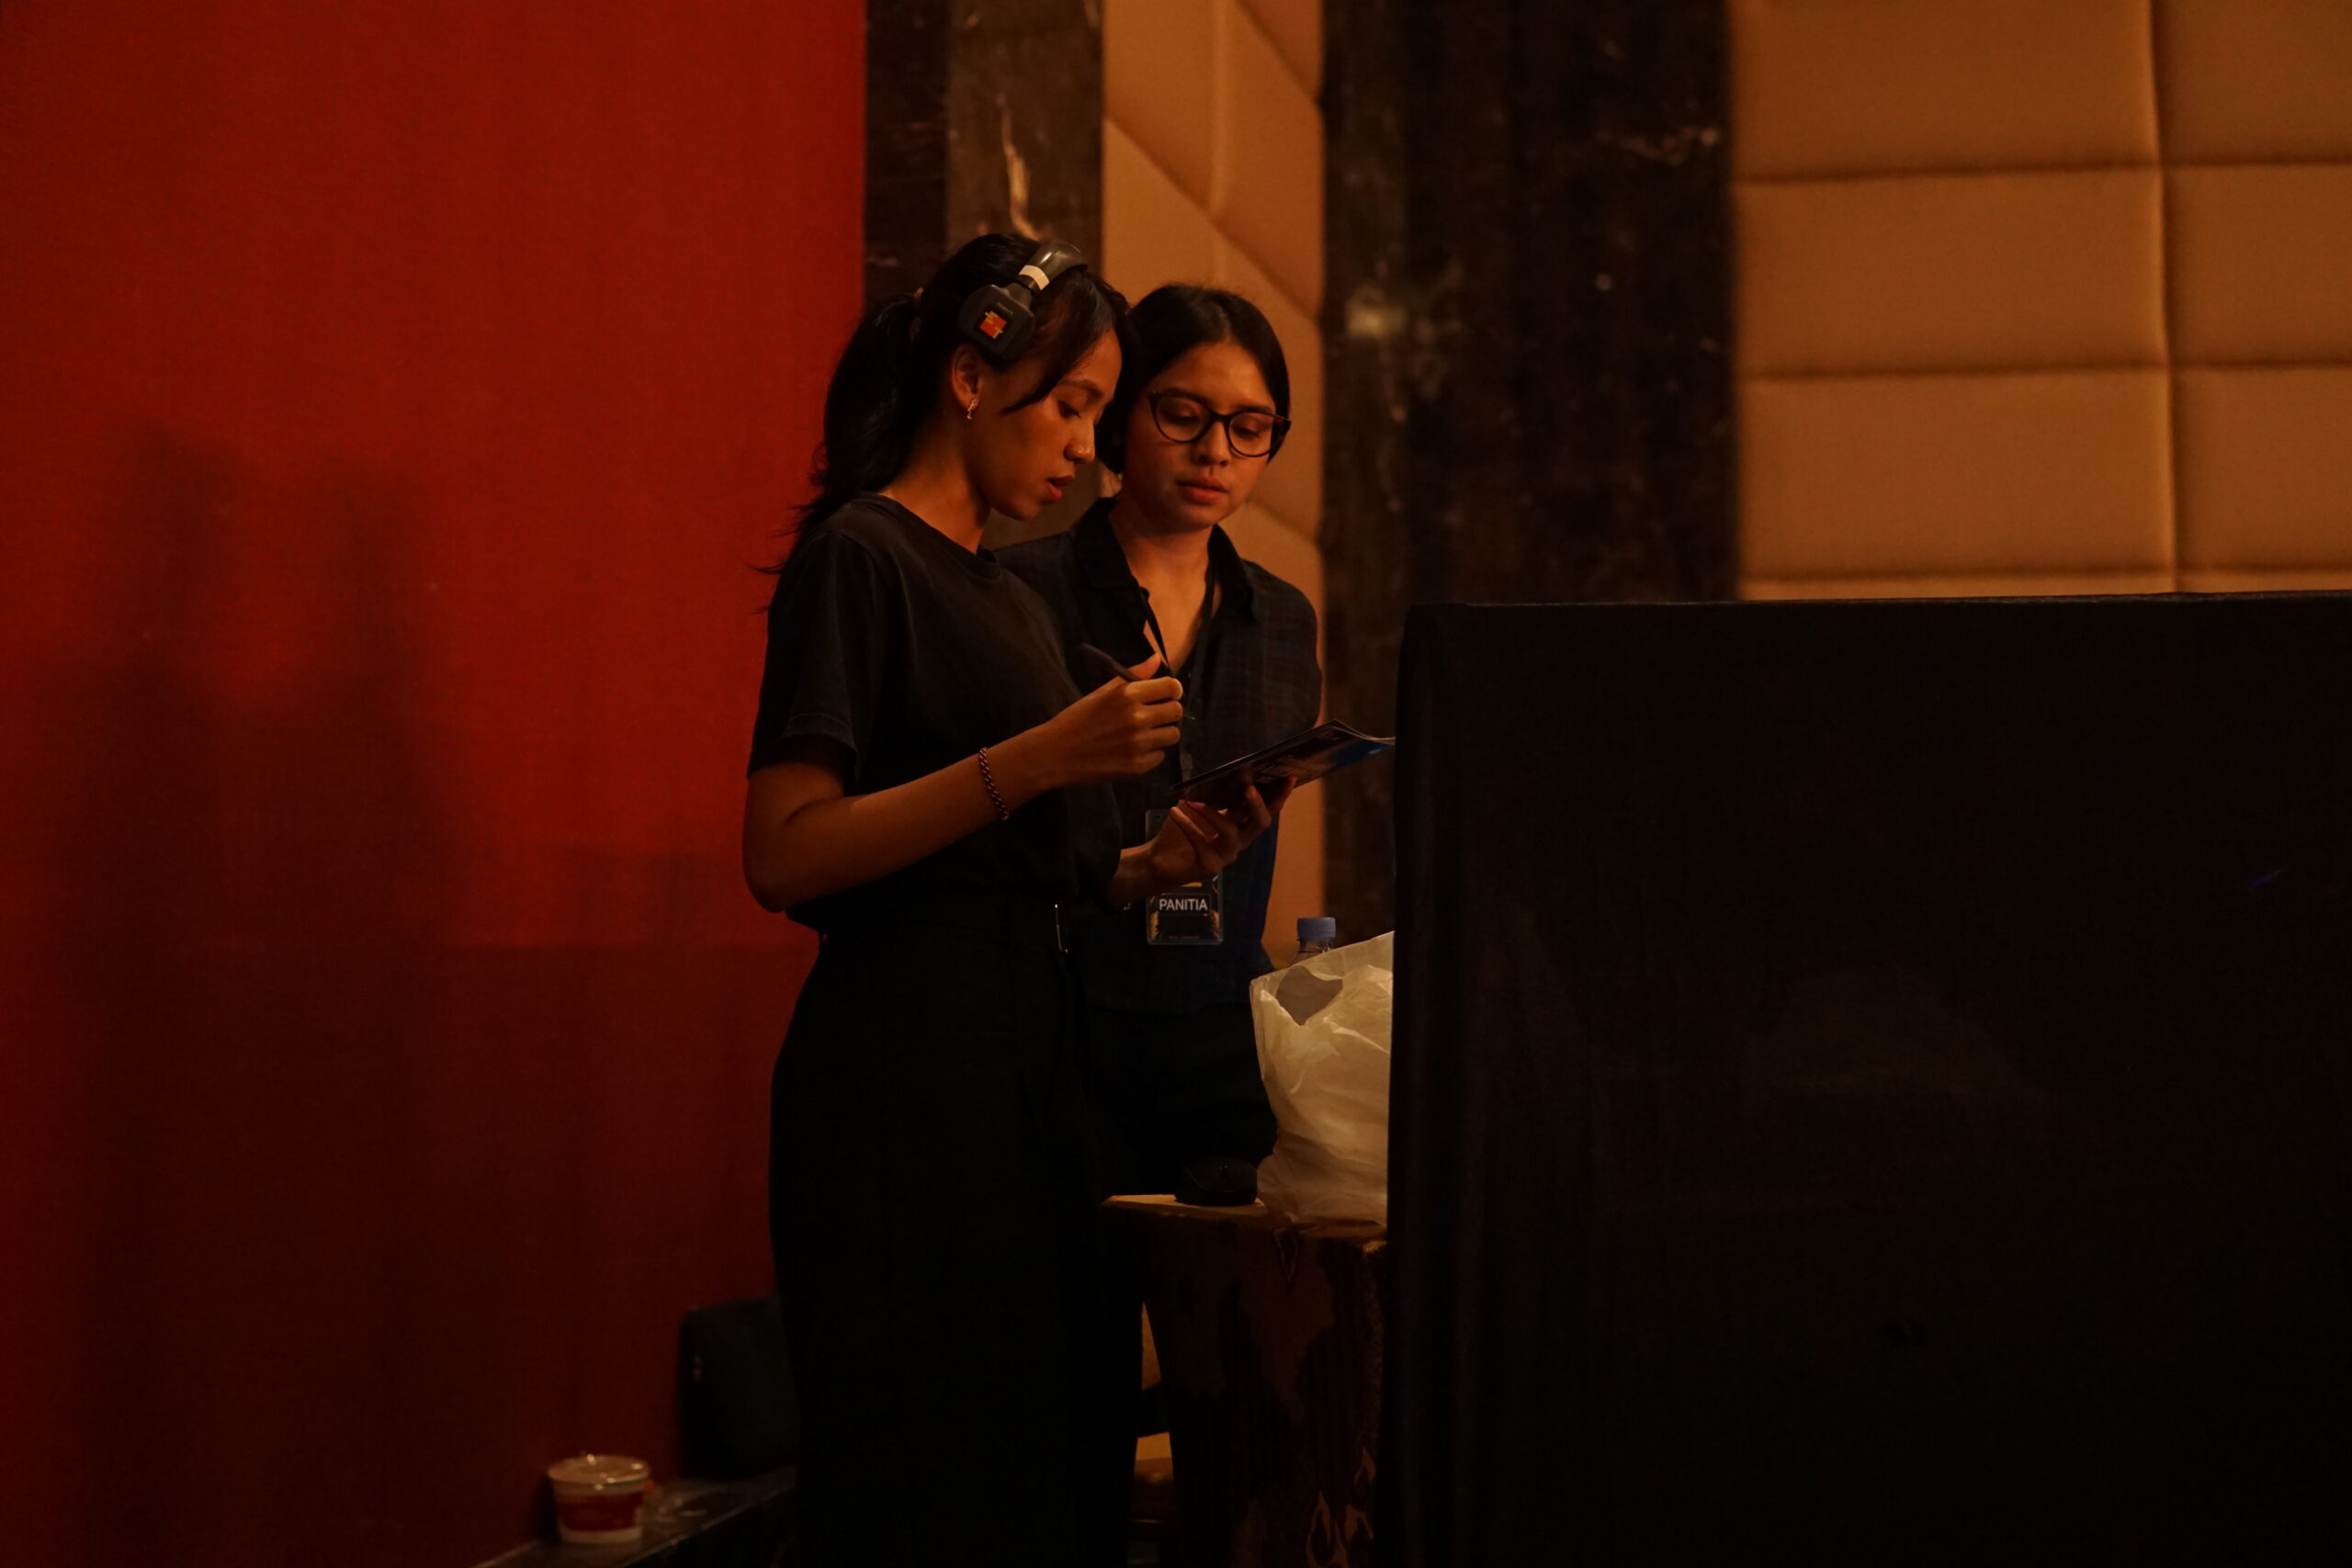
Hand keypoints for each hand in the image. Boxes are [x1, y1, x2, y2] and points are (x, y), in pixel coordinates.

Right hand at [995, 675, 1183, 792]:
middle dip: (1168, 711)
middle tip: (1154, 716)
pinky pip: (1160, 756)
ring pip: (1173, 735)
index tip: (1166, 695)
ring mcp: (1138, 744)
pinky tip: (1133, 749)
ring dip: (1162, 733)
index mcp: (1127, 695)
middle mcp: (1136, 718)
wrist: (1056, 753)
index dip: (1172, 691)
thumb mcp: (1102, 692)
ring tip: (1144, 734)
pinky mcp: (1136, 766)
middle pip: (1176, 711)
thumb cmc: (1077, 719)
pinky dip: (1151, 753)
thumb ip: (1133, 675)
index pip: (1172, 687)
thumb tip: (1157, 659)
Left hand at [1143, 782, 1283, 890]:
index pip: (1265, 809)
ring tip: (1191, 800)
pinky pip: (1200, 842)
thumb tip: (1224, 770)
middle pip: (1260, 824)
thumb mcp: (1196, 805)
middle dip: (1258, 805)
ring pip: (1228, 832)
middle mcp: (1239, 841)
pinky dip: (1186, 824)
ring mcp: (1226, 855)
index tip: (1290, 777)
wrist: (1159, 859)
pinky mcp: (1209, 866)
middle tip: (1250, 788)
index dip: (1279, 795)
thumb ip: (1211, 792)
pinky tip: (1175, 811)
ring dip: (1210, 812)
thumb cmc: (1181, 831)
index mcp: (1240, 824)